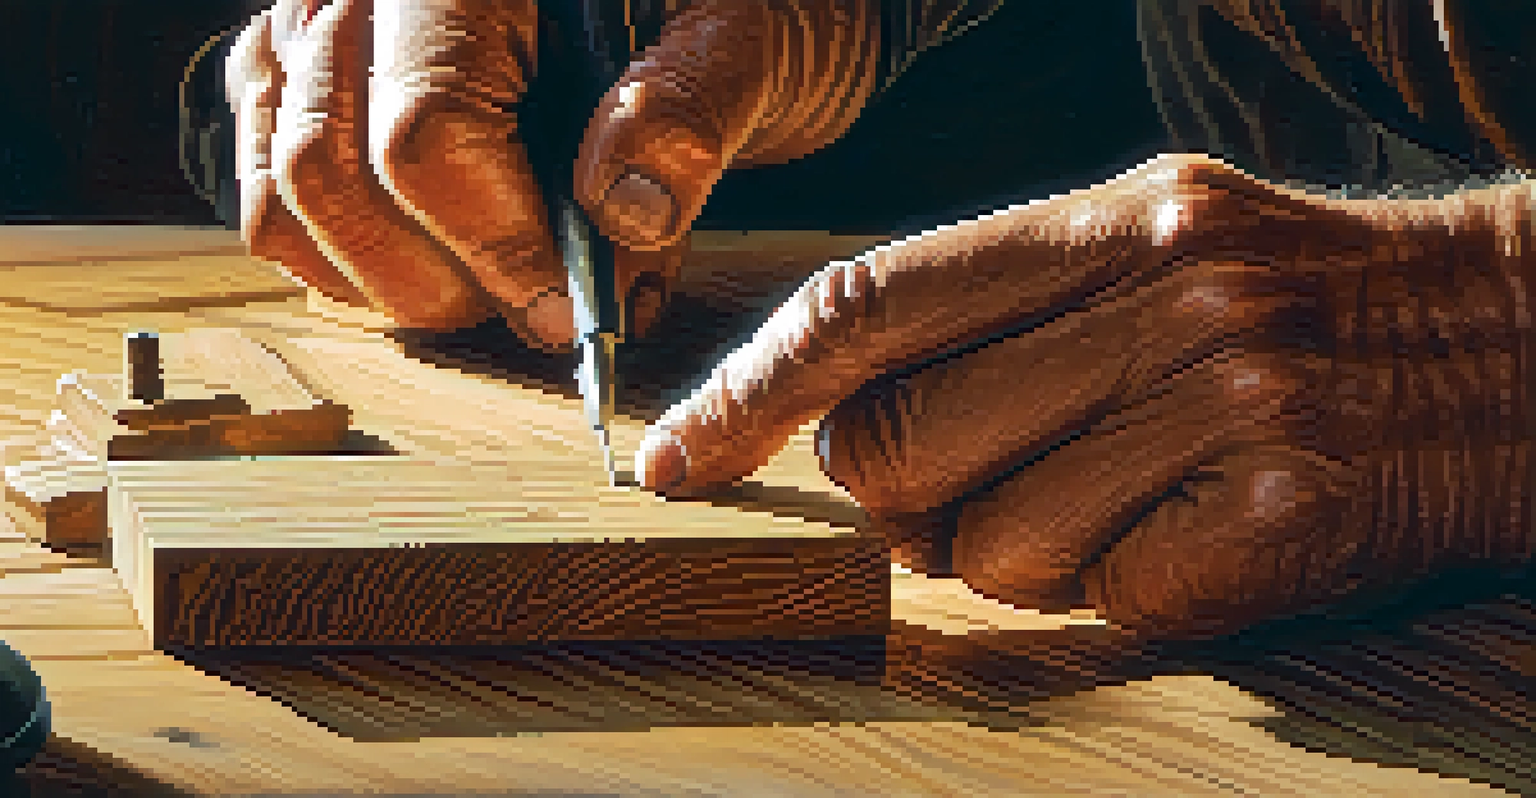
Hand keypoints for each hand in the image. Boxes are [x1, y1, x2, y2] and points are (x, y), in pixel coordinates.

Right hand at [223, 0, 879, 345]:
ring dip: (383, 275)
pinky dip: (335, 248)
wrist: (696, 3)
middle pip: (333, 168)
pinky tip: (426, 264)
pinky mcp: (310, 63)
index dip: (492, 248)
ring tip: (487, 291)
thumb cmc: (736, 9)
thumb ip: (691, 112)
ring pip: (286, 180)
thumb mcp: (753, 43)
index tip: (563, 313)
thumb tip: (620, 208)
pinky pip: (269, 172)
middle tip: (532, 315)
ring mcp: (324, 18)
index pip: (428, 132)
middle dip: (436, 278)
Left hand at [637, 154, 1535, 640]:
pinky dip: (1127, 591)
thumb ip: (998, 317)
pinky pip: (1110, 599)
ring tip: (1120, 504)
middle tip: (987, 486)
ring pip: (991, 549)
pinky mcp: (1280, 514)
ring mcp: (1224, 403)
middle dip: (905, 499)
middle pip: (897, 445)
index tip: (676, 460)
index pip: (865, 306)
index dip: (748, 392)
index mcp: (1100, 221)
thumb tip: (842, 429)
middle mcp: (1156, 297)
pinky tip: (1198, 536)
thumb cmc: (1299, 301)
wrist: (1513, 345)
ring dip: (1021, 558)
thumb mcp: (1151, 246)